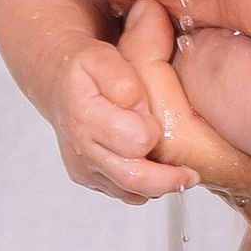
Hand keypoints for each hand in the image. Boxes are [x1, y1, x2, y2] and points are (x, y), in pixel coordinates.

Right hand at [54, 26, 195, 200]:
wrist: (60, 86)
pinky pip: (124, 193)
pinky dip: (144, 186)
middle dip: (169, 179)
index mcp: (86, 118)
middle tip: (191, 173)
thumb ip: (120, 78)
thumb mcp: (100, 58)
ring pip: (131, 193)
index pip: (133, 141)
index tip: (159, 123)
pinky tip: (153, 167)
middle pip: (134, 179)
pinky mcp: (92, 181)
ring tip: (176, 169)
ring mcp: (86, 170)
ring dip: (158, 185)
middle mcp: (83, 150)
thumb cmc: (83, 71)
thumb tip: (137, 103)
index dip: (152, 133)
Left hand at [121, 4, 250, 250]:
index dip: (164, 56)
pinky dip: (233, 131)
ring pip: (206, 161)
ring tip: (203, 40)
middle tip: (152, 20)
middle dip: (152, 80)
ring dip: (192, 104)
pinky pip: (245, 178)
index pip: (190, 118)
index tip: (164, 7)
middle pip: (176, 145)